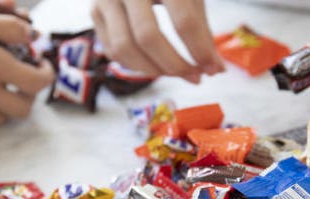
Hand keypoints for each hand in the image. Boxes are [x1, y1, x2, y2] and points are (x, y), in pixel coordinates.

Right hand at [0, 2, 53, 124]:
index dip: (46, 73)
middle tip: (25, 76)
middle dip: (31, 95)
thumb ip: (8, 25)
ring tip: (5, 82)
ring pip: (3, 117)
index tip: (41, 61)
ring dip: (10, 103)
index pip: (38, 83)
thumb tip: (31, 34)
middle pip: (24, 110)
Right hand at [91, 0, 224, 82]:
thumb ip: (201, 28)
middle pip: (148, 37)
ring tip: (176, 72)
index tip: (213, 70)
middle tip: (196, 77)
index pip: (183, 20)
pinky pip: (113, 50)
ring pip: (125, 47)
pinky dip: (135, 65)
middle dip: (175, 65)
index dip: (200, 50)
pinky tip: (155, 65)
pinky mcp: (95, 10)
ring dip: (154, 70)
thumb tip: (214, 69)